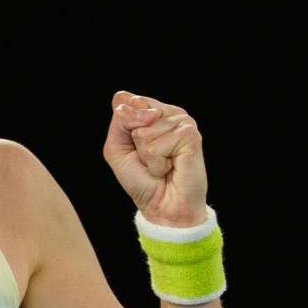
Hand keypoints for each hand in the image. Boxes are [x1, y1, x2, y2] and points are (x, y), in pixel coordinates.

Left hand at [102, 90, 208, 226]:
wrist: (163, 206)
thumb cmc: (142, 179)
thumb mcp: (117, 148)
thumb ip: (119, 122)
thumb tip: (132, 101)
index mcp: (153, 110)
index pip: (125, 101)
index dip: (123, 129)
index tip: (135, 149)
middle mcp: (169, 113)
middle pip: (133, 113)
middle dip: (134, 143)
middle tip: (150, 159)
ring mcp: (183, 123)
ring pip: (143, 132)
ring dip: (147, 157)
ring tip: (162, 165)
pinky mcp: (190, 136)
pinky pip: (155, 147)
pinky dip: (156, 164)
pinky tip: (170, 167)